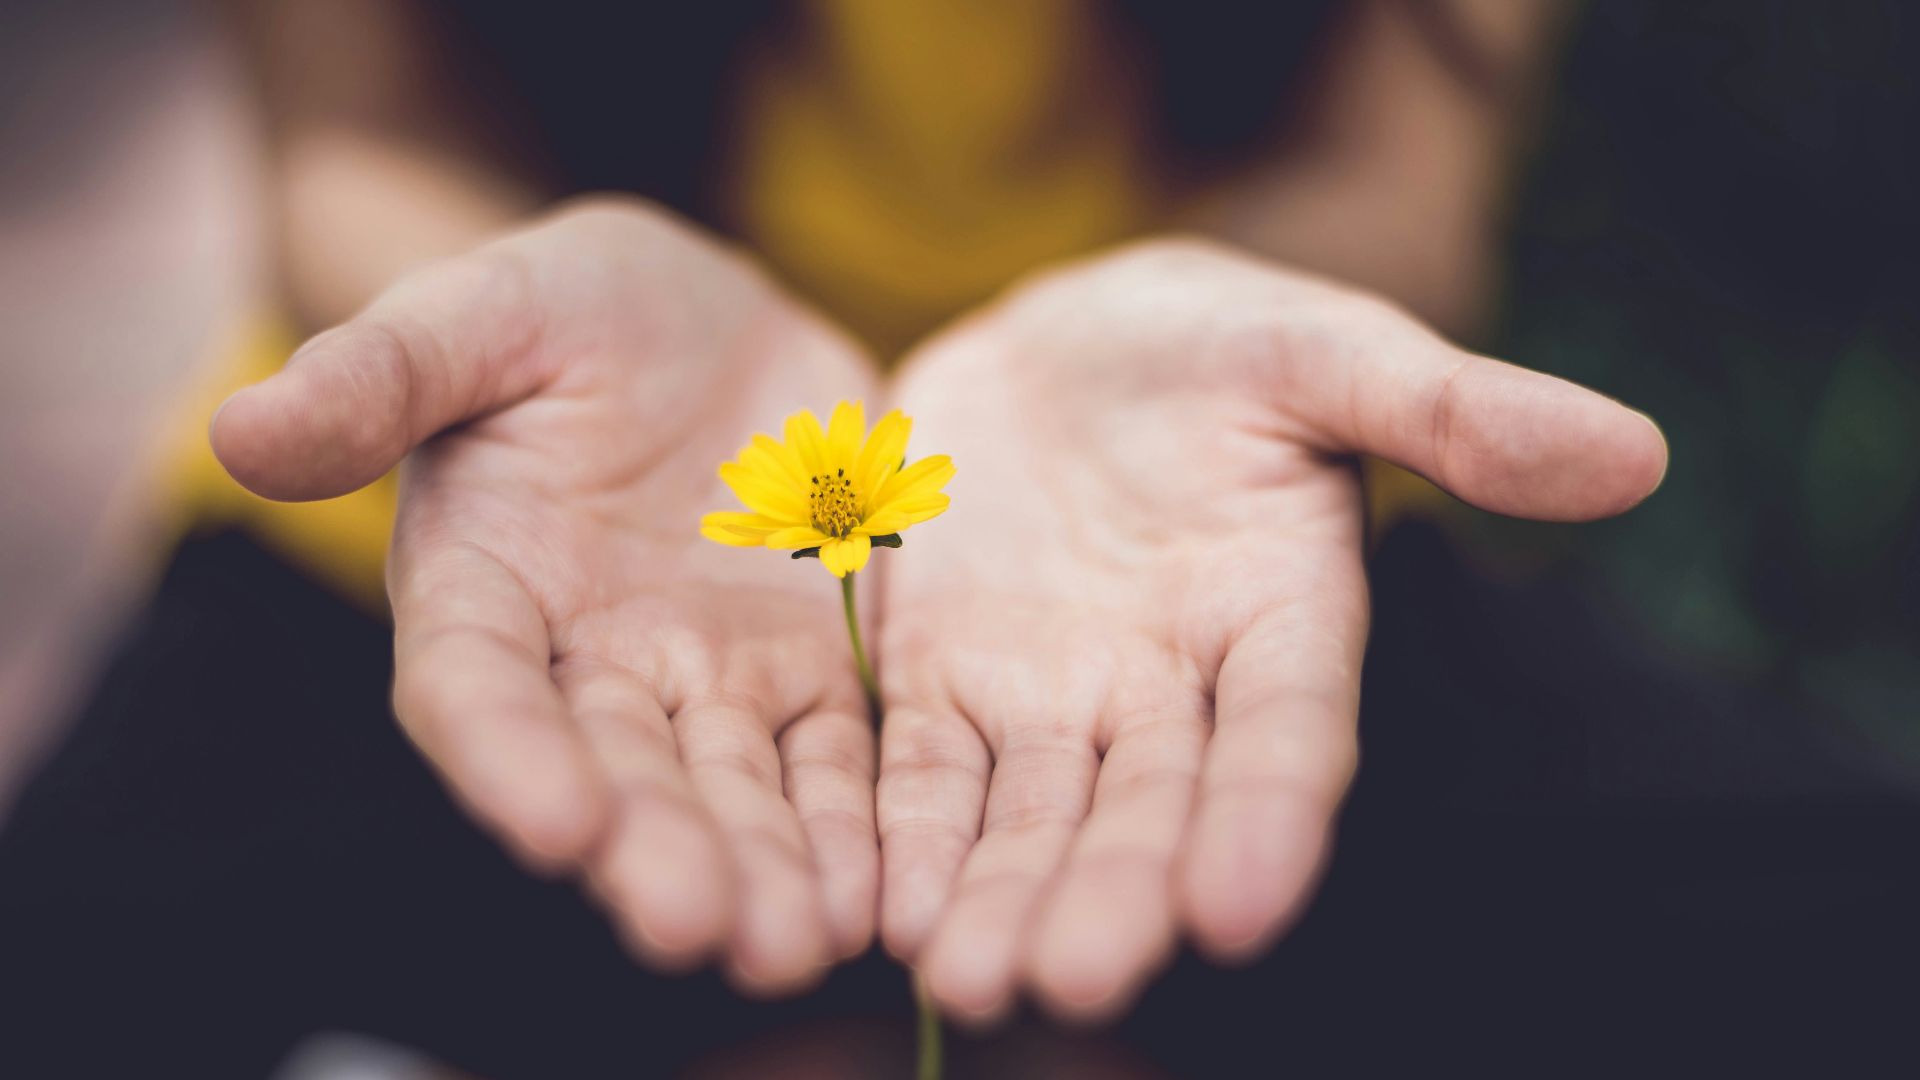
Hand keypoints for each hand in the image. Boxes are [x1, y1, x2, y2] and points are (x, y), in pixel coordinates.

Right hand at [212, 200, 880, 992]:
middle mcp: (588, 660)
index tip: (557, 825)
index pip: (477, 689)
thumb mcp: (481, 311)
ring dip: (763, 868)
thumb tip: (240, 428)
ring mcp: (705, 675)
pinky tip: (880, 891)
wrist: (704, 319)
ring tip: (797, 942)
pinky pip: (834, 757)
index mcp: (484, 585)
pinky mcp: (809, 668)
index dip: (509, 758)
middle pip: (616, 772)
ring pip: (732, 788)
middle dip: (655, 851)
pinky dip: (854, 823)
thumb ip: (381, 374)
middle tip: (700, 927)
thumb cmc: (566, 308)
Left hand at [874, 239, 1667, 1021]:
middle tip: (1072, 978)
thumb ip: (1452, 408)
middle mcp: (1170, 687)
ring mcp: (1051, 695)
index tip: (1240, 908)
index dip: (1269, 818)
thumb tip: (1635, 454)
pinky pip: (921, 770)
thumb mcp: (1323, 349)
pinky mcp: (942, 681)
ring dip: (1000, 895)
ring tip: (966, 977)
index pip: (1288, 734)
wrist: (1059, 343)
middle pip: (1147, 807)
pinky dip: (905, 835)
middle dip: (1113, 893)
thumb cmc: (1212, 343)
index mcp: (1281, 616)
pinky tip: (882, 908)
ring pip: (1030, 815)